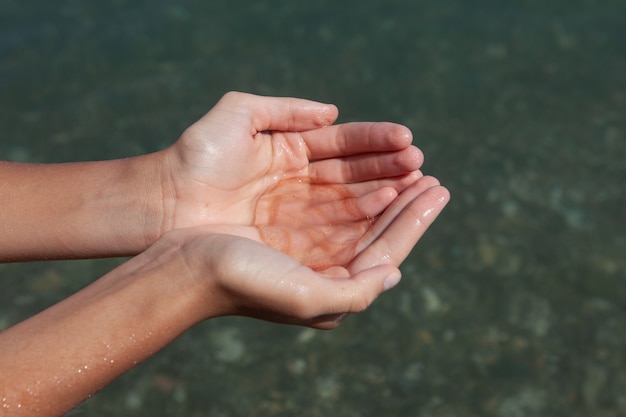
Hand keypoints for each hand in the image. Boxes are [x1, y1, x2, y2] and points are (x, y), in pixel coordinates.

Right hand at [153, 174, 448, 328]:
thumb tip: (394, 275)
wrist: (185, 268)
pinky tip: (371, 177)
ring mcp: (306, 248)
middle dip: (408, 205)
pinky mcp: (287, 229)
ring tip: (411, 168)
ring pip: (358, 216)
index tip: (440, 190)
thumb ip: (357, 292)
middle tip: (434, 178)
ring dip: (386, 191)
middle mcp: (325, 271)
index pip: (388, 252)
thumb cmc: (244, 282)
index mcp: (334, 289)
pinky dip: (355, 190)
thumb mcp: (307, 297)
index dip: (416, 222)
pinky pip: (331, 206)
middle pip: (378, 232)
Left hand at [158, 91, 422, 233]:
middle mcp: (300, 184)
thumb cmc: (197, 156)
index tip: (406, 140)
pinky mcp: (293, 241)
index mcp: (290, 152)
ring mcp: (299, 213)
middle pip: (354, 175)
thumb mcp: (239, 115)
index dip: (374, 142)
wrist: (164, 203)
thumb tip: (333, 111)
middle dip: (389, 169)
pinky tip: (389, 205)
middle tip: (421, 165)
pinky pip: (337, 227)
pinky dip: (364, 217)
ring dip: (386, 193)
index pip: (342, 145)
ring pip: (352, 201)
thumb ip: (287, 110)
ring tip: (418, 184)